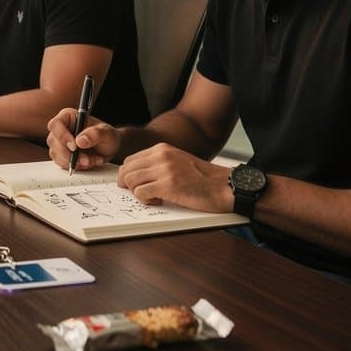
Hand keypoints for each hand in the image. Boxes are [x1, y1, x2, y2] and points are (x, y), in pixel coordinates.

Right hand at [46, 108, 118, 170]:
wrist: (110, 148)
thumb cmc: (107, 136)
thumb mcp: (107, 133)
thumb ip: (95, 134)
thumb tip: (80, 141)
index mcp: (69, 117)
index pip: (56, 124)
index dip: (62, 136)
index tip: (75, 147)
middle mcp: (62, 129)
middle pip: (53, 141)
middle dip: (69, 154)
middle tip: (86, 159)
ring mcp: (60, 143)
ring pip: (56, 154)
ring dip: (74, 162)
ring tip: (91, 160)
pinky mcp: (62, 155)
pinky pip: (61, 163)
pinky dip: (76, 166)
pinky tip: (88, 162)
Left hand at [117, 144, 232, 212]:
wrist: (224, 186)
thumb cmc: (203, 178)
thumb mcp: (178, 161)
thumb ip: (159, 163)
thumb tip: (136, 174)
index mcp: (162, 149)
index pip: (130, 160)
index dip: (128, 175)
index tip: (134, 185)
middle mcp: (161, 156)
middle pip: (126, 170)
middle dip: (128, 184)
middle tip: (141, 193)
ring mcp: (164, 170)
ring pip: (130, 181)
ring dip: (137, 192)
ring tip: (153, 196)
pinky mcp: (168, 185)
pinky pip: (140, 193)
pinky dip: (146, 200)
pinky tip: (159, 201)